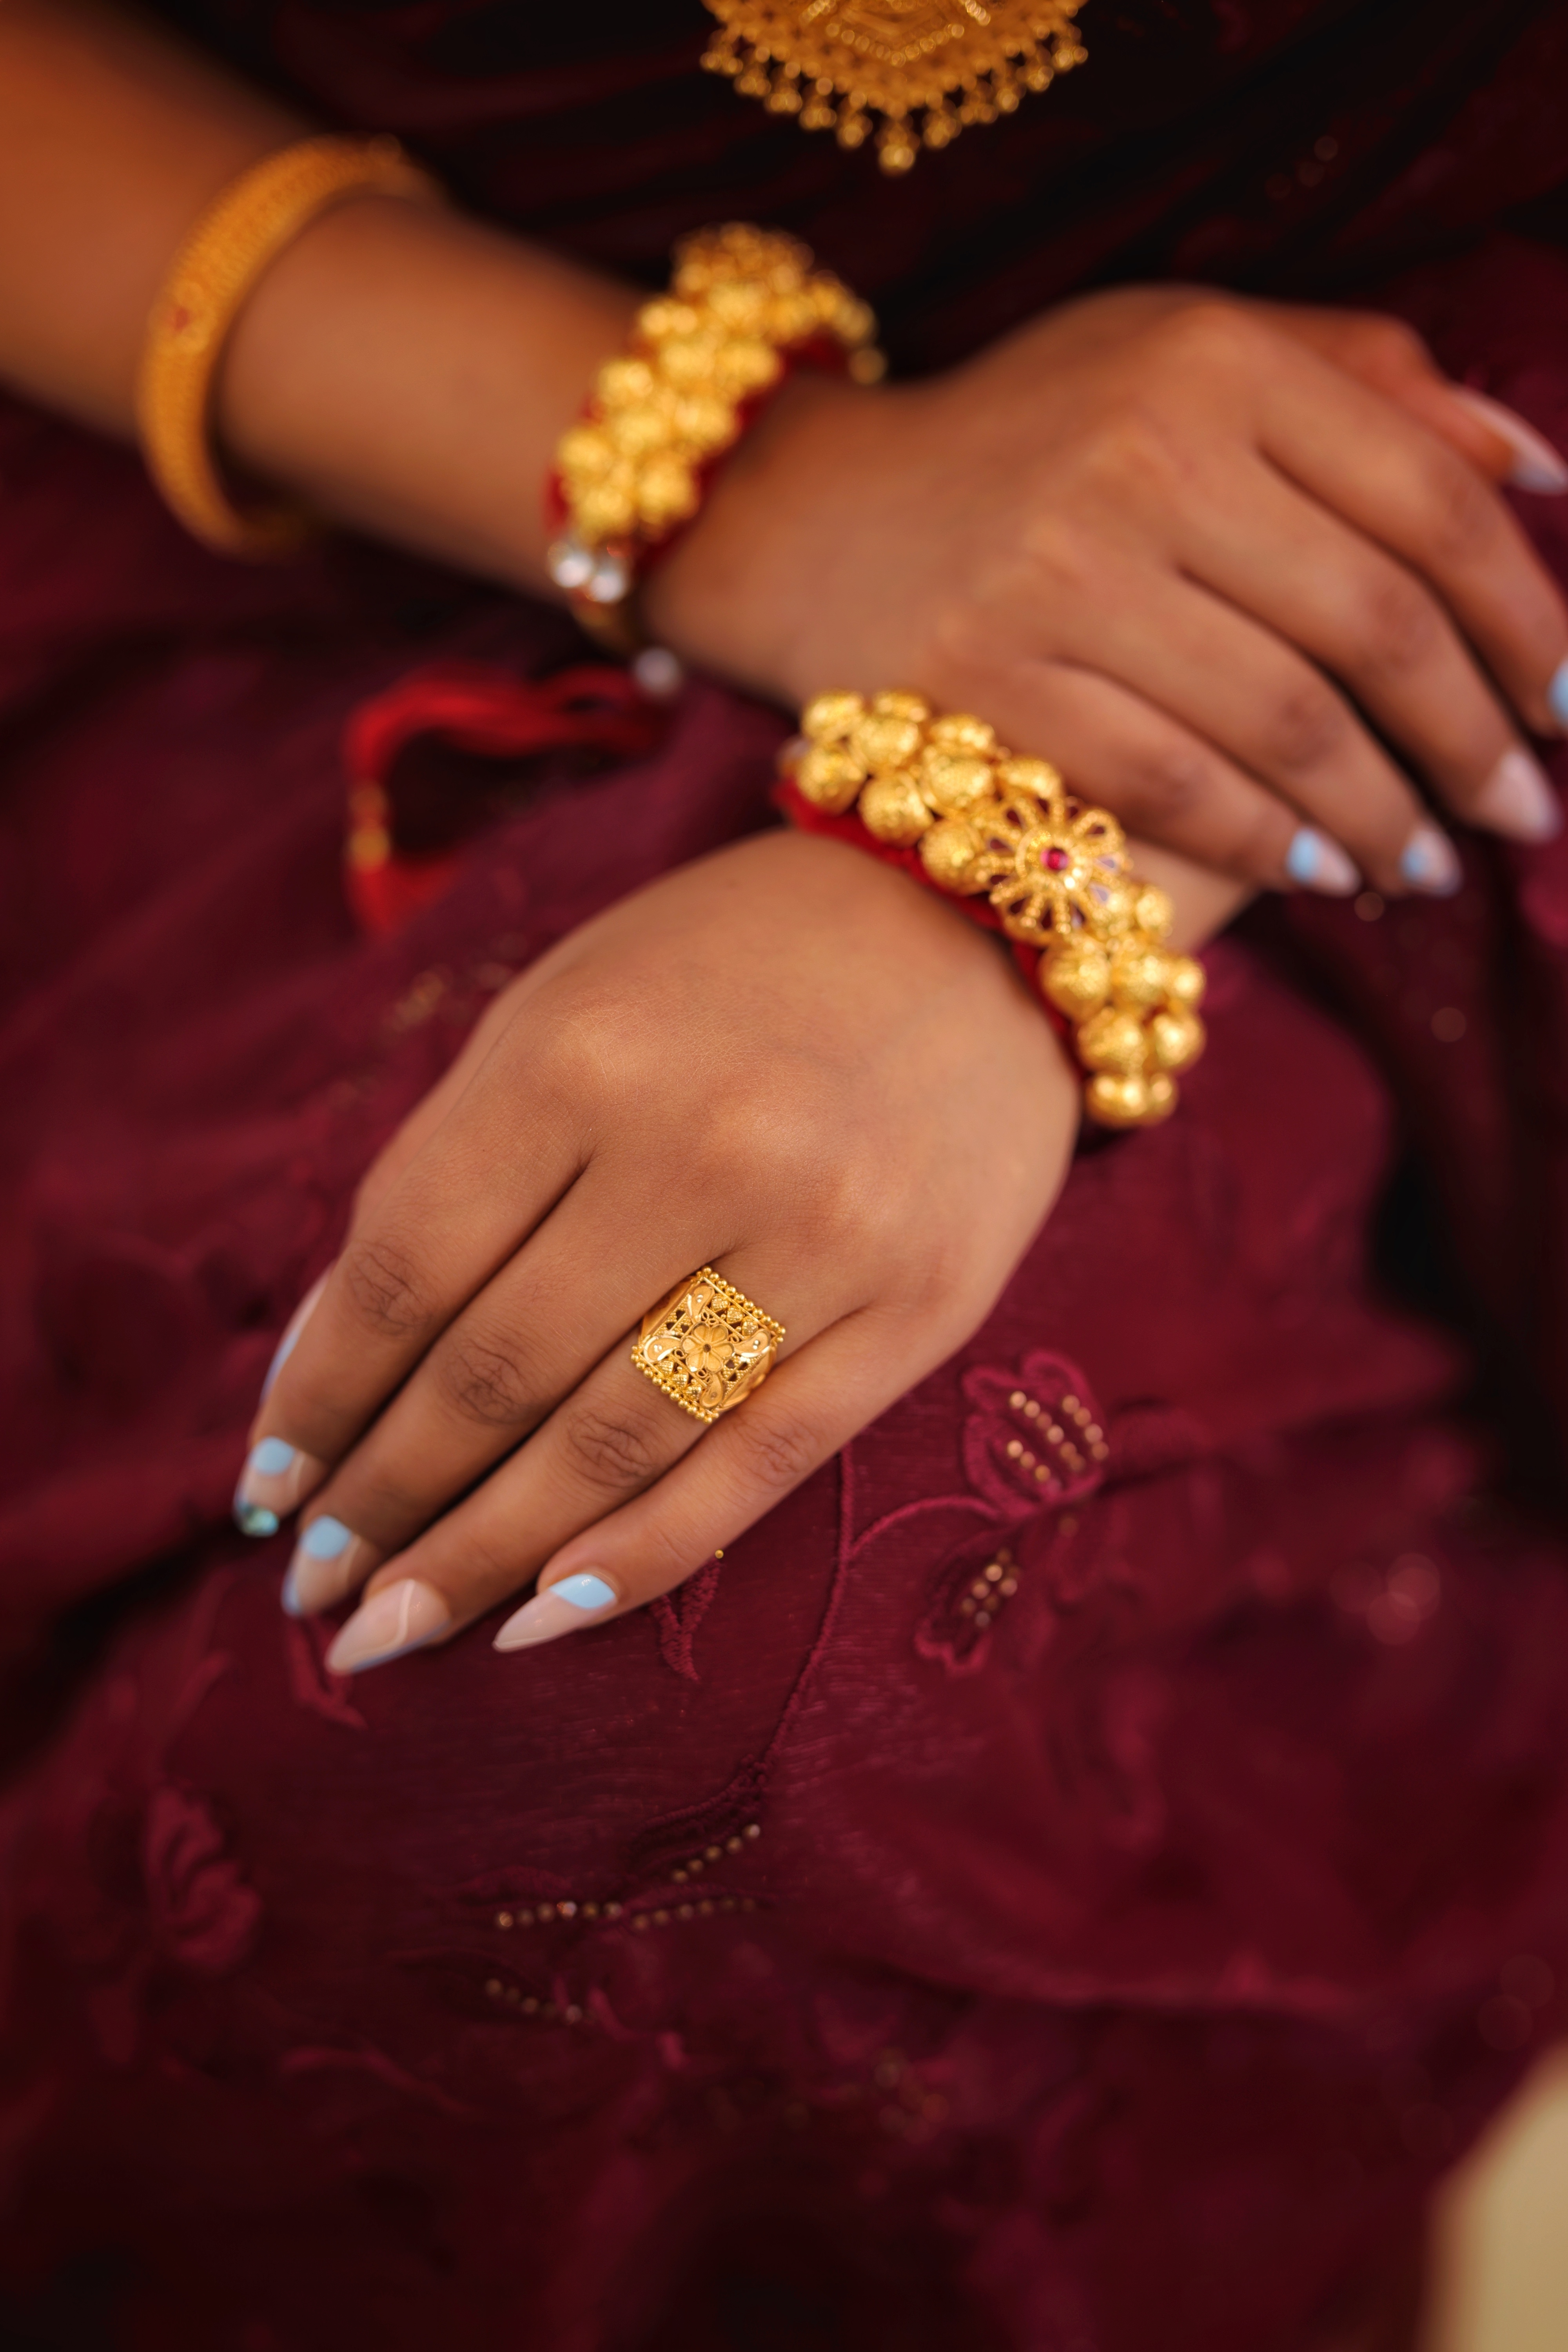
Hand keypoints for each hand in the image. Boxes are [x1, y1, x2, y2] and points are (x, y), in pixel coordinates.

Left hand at [235, 830, 1084, 1670]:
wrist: (972, 922)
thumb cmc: (727, 970)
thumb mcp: (557, 1016)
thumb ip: (447, 1174)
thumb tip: (328, 1362)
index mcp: (581, 1057)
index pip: (405, 1273)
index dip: (320, 1397)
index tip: (266, 1487)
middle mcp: (701, 1149)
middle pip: (495, 1374)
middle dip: (383, 1499)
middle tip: (315, 1587)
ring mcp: (824, 1238)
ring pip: (613, 1444)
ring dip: (482, 1556)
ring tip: (394, 1629)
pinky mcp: (918, 1309)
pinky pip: (756, 1467)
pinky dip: (635, 1558)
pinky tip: (537, 1619)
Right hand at [647, 287, 1567, 900]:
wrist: (809, 516)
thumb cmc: (1029, 440)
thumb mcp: (1184, 352)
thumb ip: (1362, 382)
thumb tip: (1535, 472)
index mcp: (1210, 359)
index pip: (1426, 501)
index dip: (1524, 618)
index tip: (1567, 701)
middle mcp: (1139, 455)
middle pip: (1372, 623)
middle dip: (1472, 738)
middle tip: (1521, 815)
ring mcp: (1055, 574)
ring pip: (1283, 721)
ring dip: (1380, 813)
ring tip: (1428, 864)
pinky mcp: (989, 682)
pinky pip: (1171, 786)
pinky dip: (1265, 839)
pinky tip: (1319, 871)